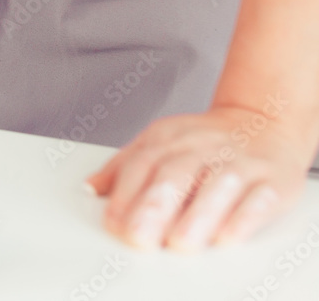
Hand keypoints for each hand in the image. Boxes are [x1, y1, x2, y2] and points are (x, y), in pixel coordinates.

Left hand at [87, 105, 311, 250]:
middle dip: (154, 205)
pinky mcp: (274, 180)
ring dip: (198, 215)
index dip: (125, 194)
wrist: (262, 121)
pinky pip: (259, 198)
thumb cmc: (203, 143)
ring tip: (180, 243)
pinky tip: (227, 237)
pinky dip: (243, 218)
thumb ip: (123, 167)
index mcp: (168, 137)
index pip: (142, 163)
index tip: (114, 224)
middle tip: (139, 236)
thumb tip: (89, 189)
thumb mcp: (158, 142)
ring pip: (218, 185)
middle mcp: (203, 146)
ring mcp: (240, 161)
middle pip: (176, 172)